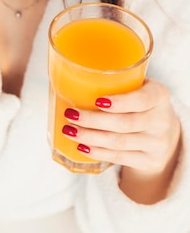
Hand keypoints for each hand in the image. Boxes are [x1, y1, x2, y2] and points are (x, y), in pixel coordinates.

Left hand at [63, 78, 181, 201]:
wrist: (163, 130)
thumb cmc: (140, 100)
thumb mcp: (137, 85)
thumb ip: (116, 79)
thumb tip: (69, 71)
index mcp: (159, 95)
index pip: (142, 100)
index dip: (119, 102)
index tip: (96, 101)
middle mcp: (161, 121)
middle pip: (125, 123)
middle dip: (93, 120)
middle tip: (70, 114)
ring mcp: (156, 144)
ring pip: (119, 143)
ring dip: (90, 137)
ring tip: (70, 130)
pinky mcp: (149, 161)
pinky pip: (120, 157)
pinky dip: (98, 152)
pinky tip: (82, 146)